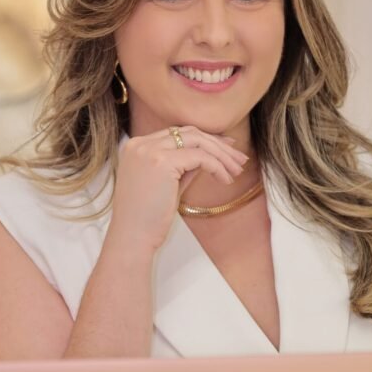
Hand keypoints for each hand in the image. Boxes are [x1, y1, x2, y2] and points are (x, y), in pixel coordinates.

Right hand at [107, 127, 248, 254]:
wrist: (132, 238)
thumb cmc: (147, 218)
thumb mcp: (168, 184)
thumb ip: (184, 166)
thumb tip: (209, 155)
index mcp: (137, 146)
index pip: (178, 133)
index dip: (206, 139)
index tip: (227, 148)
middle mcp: (141, 143)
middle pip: (189, 133)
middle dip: (218, 144)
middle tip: (239, 159)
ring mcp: (149, 150)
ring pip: (197, 140)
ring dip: (222, 155)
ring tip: (237, 170)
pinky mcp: (162, 161)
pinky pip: (200, 157)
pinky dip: (217, 166)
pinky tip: (225, 179)